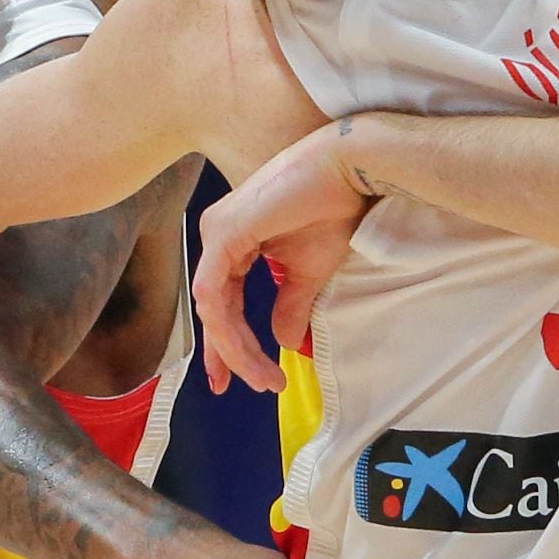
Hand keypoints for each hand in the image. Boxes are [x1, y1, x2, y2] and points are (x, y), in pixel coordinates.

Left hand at [194, 125, 370, 393]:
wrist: (347, 170)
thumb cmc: (334, 209)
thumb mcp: (310, 272)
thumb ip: (292, 306)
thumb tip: (285, 343)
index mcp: (234, 241)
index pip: (222, 301)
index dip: (230, 345)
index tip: (246, 381)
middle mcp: (217, 236)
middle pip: (213, 308)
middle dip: (227, 355)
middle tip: (249, 388)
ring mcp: (215, 233)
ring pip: (211, 307)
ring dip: (234, 349)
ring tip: (263, 377)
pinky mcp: (223, 235)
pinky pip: (213, 294)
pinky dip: (228, 329)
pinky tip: (247, 352)